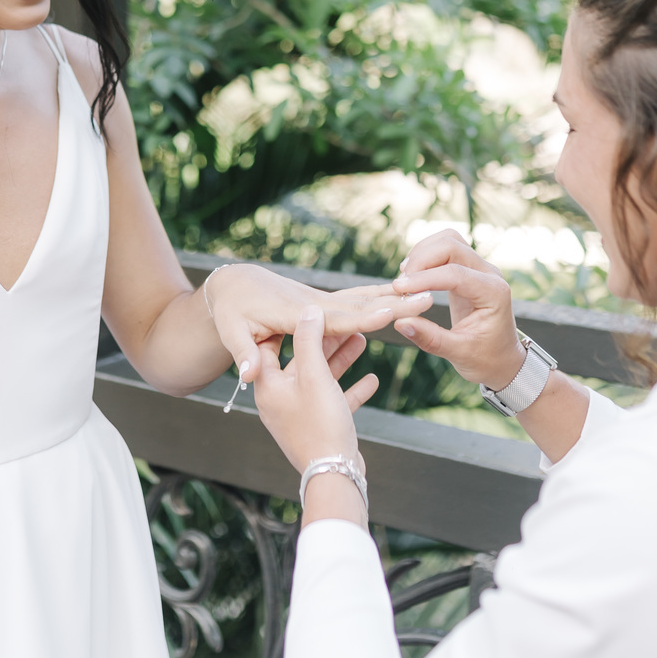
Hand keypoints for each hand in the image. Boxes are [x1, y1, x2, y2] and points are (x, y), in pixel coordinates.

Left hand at [206, 264, 430, 387]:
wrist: (234, 283)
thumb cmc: (229, 310)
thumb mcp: (234, 332)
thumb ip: (246, 354)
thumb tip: (245, 374)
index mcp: (294, 318)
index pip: (336, 322)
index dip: (364, 318)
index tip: (392, 310)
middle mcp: (312, 311)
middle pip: (359, 310)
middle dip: (393, 305)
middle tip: (427, 296)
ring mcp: (318, 309)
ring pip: (360, 308)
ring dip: (388, 305)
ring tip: (421, 299)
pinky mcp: (320, 311)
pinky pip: (350, 317)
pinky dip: (370, 316)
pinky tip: (389, 316)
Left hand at [253, 307, 375, 473]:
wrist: (334, 475)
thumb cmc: (320, 424)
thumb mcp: (314, 376)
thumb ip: (309, 341)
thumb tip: (308, 311)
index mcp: (269, 386)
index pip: (270, 345)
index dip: (286, 324)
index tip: (302, 305)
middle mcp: (280, 400)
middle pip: (301, 361)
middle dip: (324, 340)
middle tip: (343, 320)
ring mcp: (299, 415)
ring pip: (320, 379)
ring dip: (341, 360)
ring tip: (362, 341)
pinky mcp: (319, 428)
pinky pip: (334, 402)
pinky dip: (351, 390)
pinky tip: (372, 379)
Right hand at [391, 228, 524, 391]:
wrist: (503, 360)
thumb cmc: (486, 359)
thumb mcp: (459, 354)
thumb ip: (430, 338)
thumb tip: (400, 322)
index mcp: (493, 293)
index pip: (455, 274)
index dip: (424, 278)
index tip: (398, 289)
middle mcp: (489, 274)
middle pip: (452, 245)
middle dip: (421, 259)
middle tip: (400, 284)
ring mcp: (480, 268)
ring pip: (449, 240)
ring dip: (423, 252)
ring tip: (405, 277)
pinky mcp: (469, 269)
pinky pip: (447, 249)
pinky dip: (427, 254)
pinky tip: (413, 274)